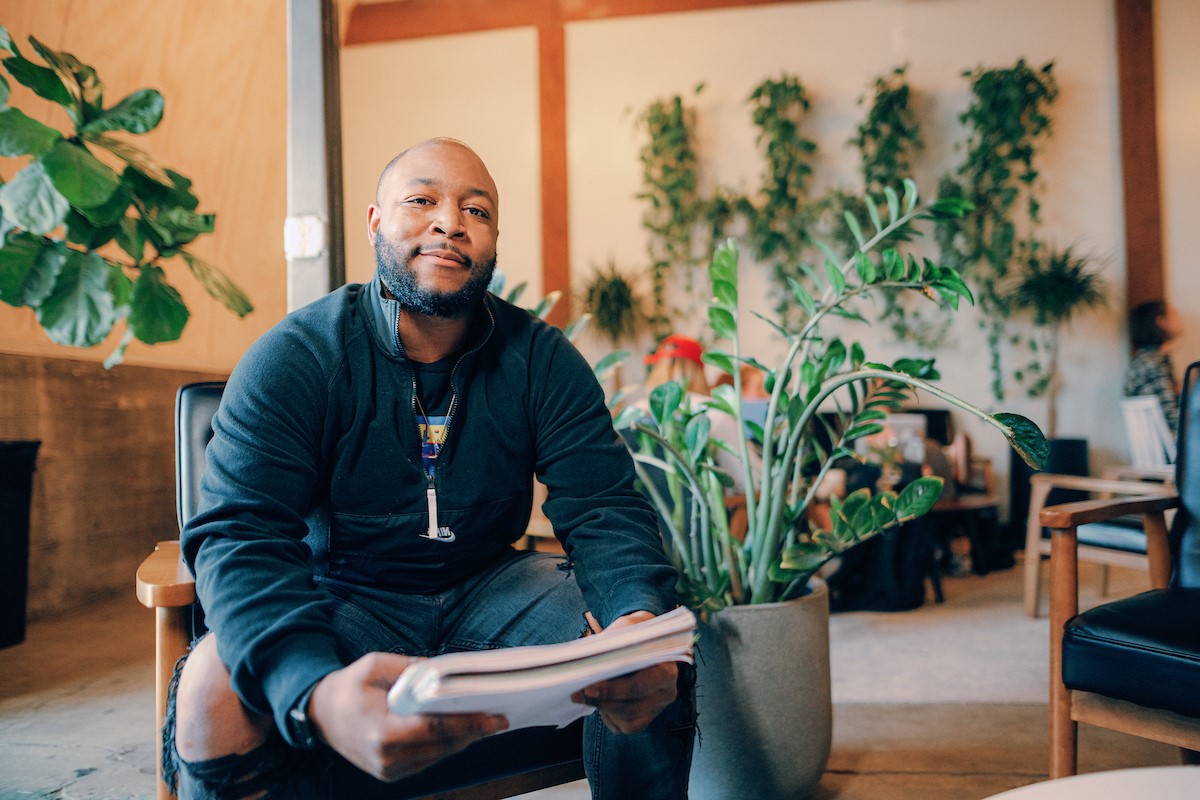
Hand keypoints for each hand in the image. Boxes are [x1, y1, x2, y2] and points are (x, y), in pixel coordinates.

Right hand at [308, 652, 507, 781]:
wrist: (320, 714)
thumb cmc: (348, 687)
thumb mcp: (375, 665)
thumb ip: (411, 668)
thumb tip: (444, 671)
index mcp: (382, 732)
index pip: (435, 730)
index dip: (467, 724)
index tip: (493, 717)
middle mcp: (386, 758)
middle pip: (442, 746)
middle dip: (473, 732)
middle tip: (499, 717)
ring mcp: (388, 770)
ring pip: (438, 756)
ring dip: (463, 740)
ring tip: (487, 722)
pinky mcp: (391, 773)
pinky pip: (427, 760)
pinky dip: (446, 746)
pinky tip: (462, 731)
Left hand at [572, 610, 680, 734]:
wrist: (646, 640)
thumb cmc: (633, 634)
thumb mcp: (625, 630)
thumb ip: (610, 646)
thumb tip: (586, 662)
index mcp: (666, 669)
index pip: (636, 687)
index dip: (611, 690)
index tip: (588, 688)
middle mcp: (667, 691)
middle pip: (630, 707)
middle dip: (601, 701)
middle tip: (577, 694)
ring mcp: (659, 706)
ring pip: (626, 720)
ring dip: (603, 709)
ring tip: (587, 696)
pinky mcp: (649, 716)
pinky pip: (626, 727)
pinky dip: (610, 718)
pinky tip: (602, 703)